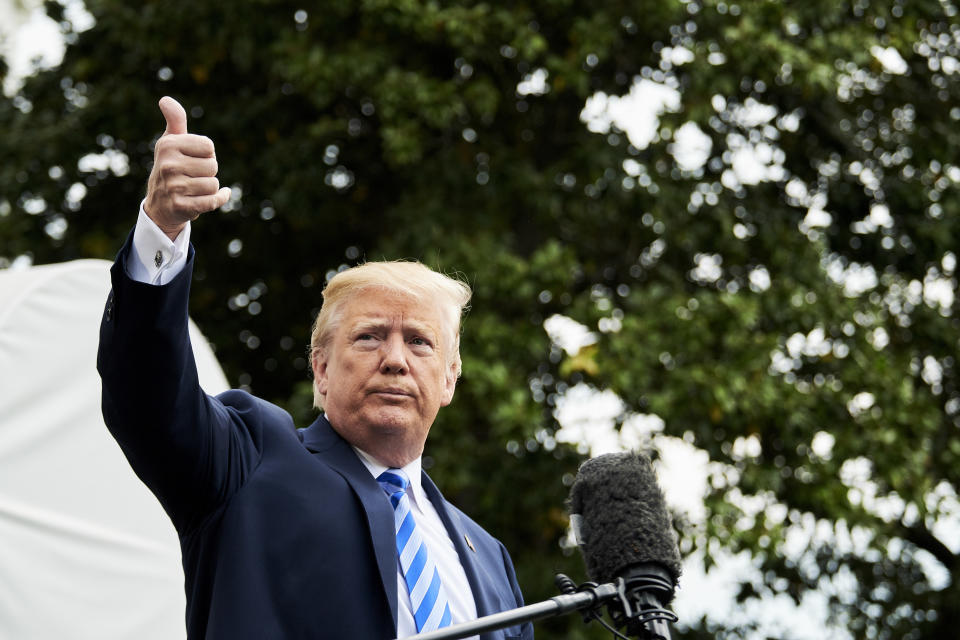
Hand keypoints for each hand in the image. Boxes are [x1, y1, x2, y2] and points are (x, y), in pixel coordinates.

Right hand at [144, 96, 230, 239]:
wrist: (159, 205)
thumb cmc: (171, 167)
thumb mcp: (171, 142)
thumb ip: (175, 120)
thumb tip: (165, 99)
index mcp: (168, 145)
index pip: (209, 146)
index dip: (206, 154)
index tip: (192, 159)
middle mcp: (168, 165)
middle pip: (213, 166)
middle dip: (208, 172)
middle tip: (192, 176)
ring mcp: (173, 187)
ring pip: (214, 184)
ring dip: (209, 188)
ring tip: (194, 189)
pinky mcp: (180, 206)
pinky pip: (213, 201)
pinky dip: (220, 199)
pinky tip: (217, 197)